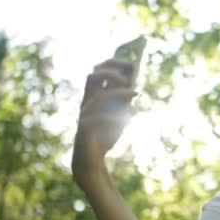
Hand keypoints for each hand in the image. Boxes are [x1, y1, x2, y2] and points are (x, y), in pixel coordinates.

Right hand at [72, 59, 137, 176]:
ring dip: (115, 90)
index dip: (113, 63)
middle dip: (111, 69)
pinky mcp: (84, 129)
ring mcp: (84, 114)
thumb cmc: (104, 135)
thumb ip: (124, 102)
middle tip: (130, 73)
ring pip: (94, 96)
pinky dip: (114, 115)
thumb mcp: (119, 115)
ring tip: (133, 92)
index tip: (132, 61)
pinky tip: (129, 115)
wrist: (90, 159)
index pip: (99, 71)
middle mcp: (87, 101)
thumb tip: (136, 88)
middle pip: (93, 75)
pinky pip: (96, 118)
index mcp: (93, 96)